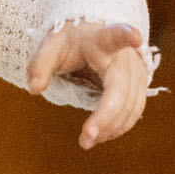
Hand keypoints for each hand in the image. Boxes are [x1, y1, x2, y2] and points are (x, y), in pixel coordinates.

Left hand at [25, 21, 150, 149]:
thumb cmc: (71, 40)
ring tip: (87, 140)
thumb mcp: (52, 46)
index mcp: (102, 39)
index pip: (115, 36)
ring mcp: (137, 71)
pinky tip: (101, 135)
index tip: (135, 38)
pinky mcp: (140, 85)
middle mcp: (125, 56)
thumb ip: (40, 65)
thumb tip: (34, 90)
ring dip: (112, 128)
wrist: (94, 33)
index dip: (126, 36)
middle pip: (122, 90)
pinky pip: (135, 110)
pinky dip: (119, 126)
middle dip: (106, 117)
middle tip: (85, 140)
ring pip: (131, 105)